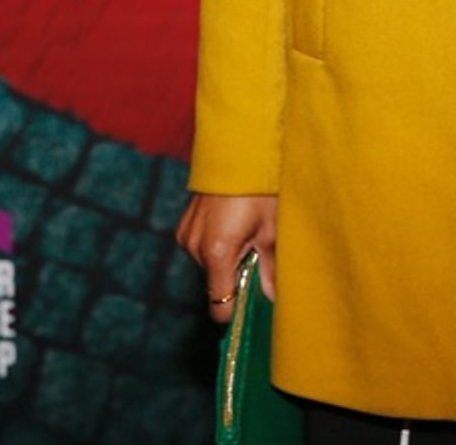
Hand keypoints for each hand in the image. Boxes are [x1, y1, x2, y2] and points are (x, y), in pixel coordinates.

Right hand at [176, 193, 278, 320]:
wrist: (238, 147)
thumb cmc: (259, 185)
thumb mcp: (272, 227)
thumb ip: (271, 267)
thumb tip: (272, 298)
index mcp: (217, 252)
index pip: (220, 307)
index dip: (238, 308)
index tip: (254, 299)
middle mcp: (194, 247)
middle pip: (215, 284)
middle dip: (236, 276)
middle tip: (257, 249)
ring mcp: (186, 236)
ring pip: (208, 266)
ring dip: (227, 258)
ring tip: (246, 229)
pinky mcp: (183, 226)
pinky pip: (200, 248)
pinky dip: (215, 244)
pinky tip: (231, 222)